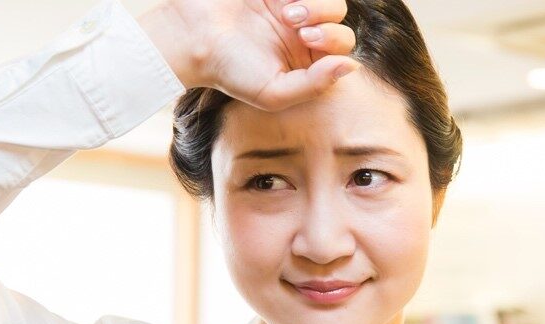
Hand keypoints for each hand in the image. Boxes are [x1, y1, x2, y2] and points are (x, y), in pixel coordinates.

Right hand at [138, 0, 359, 110]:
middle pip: (339, 19)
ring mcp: (290, 8)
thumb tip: (353, 66)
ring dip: (316, 2)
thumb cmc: (230, 71)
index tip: (305, 38)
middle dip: (325, 17)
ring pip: (328, 0)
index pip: (342, 47)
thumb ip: (315, 85)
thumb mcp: (274, 93)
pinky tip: (281, 0)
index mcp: (307, 61)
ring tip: (287, 10)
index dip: (333, 39)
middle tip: (294, 23)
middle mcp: (303, 35)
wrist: (191, 37)